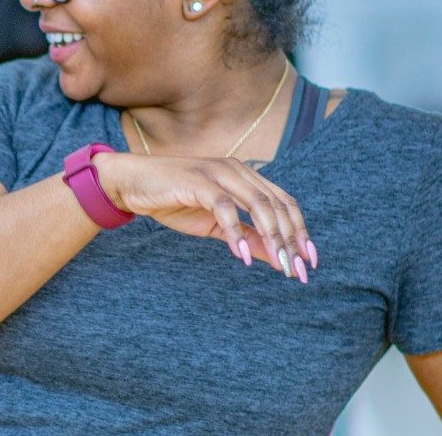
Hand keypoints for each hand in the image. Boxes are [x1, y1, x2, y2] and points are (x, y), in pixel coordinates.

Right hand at [97, 151, 317, 281]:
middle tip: (298, 270)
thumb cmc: (174, 201)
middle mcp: (237, 170)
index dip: (300, 230)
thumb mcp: (215, 226)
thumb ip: (246, 236)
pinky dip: (236, 232)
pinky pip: (225, 208)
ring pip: (258, 204)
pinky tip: (241, 256)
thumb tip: (275, 257)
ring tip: (280, 265)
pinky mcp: (198, 182)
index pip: (283, 202)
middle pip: (276, 205)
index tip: (308, 260)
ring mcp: (218, 173)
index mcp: (245, 176)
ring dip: (272, 237)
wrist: (133, 184)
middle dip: (291, 239)